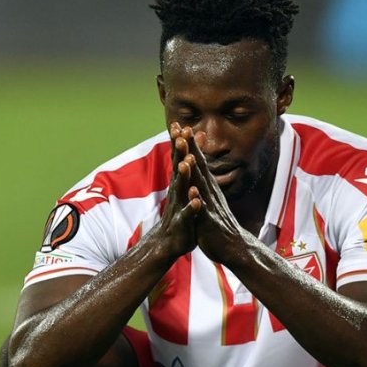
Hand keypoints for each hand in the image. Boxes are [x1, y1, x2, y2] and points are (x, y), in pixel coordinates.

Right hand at [155, 123, 201, 257]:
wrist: (169, 242)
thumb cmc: (181, 211)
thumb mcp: (184, 187)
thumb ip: (188, 165)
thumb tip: (192, 144)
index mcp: (179, 183)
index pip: (179, 159)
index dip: (179, 143)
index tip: (179, 124)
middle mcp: (177, 192)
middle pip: (178, 169)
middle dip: (179, 153)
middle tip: (180, 135)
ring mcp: (179, 207)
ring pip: (181, 189)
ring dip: (184, 176)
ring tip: (186, 163)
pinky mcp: (184, 223)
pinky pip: (188, 214)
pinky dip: (192, 207)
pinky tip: (197, 201)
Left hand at [181, 127, 248, 264]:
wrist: (233, 246)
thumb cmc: (218, 223)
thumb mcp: (210, 197)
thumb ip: (204, 180)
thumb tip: (198, 163)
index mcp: (207, 186)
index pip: (196, 160)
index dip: (188, 143)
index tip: (180, 126)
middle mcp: (209, 191)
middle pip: (198, 166)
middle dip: (190, 148)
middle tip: (183, 129)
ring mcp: (210, 205)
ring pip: (201, 184)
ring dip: (194, 171)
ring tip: (187, 156)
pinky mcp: (209, 221)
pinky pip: (203, 209)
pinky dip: (198, 200)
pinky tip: (194, 192)